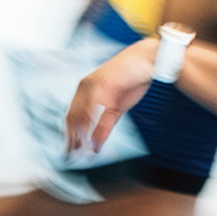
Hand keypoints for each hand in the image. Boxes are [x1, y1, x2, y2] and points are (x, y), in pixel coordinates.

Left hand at [66, 35, 163, 159]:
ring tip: (81, 152)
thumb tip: (95, 145)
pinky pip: (98, 113)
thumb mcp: (116, 107)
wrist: (147, 60)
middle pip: (72, 118)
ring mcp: (93, 87)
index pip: (71, 115)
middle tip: (70, 155)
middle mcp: (85, 88)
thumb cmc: (133, 80)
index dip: (69, 134)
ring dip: (80, 137)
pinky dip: (96, 131)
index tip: (68, 148)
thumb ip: (105, 124)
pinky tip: (95, 144)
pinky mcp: (104, 87)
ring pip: (82, 117)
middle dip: (71, 139)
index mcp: (85, 90)